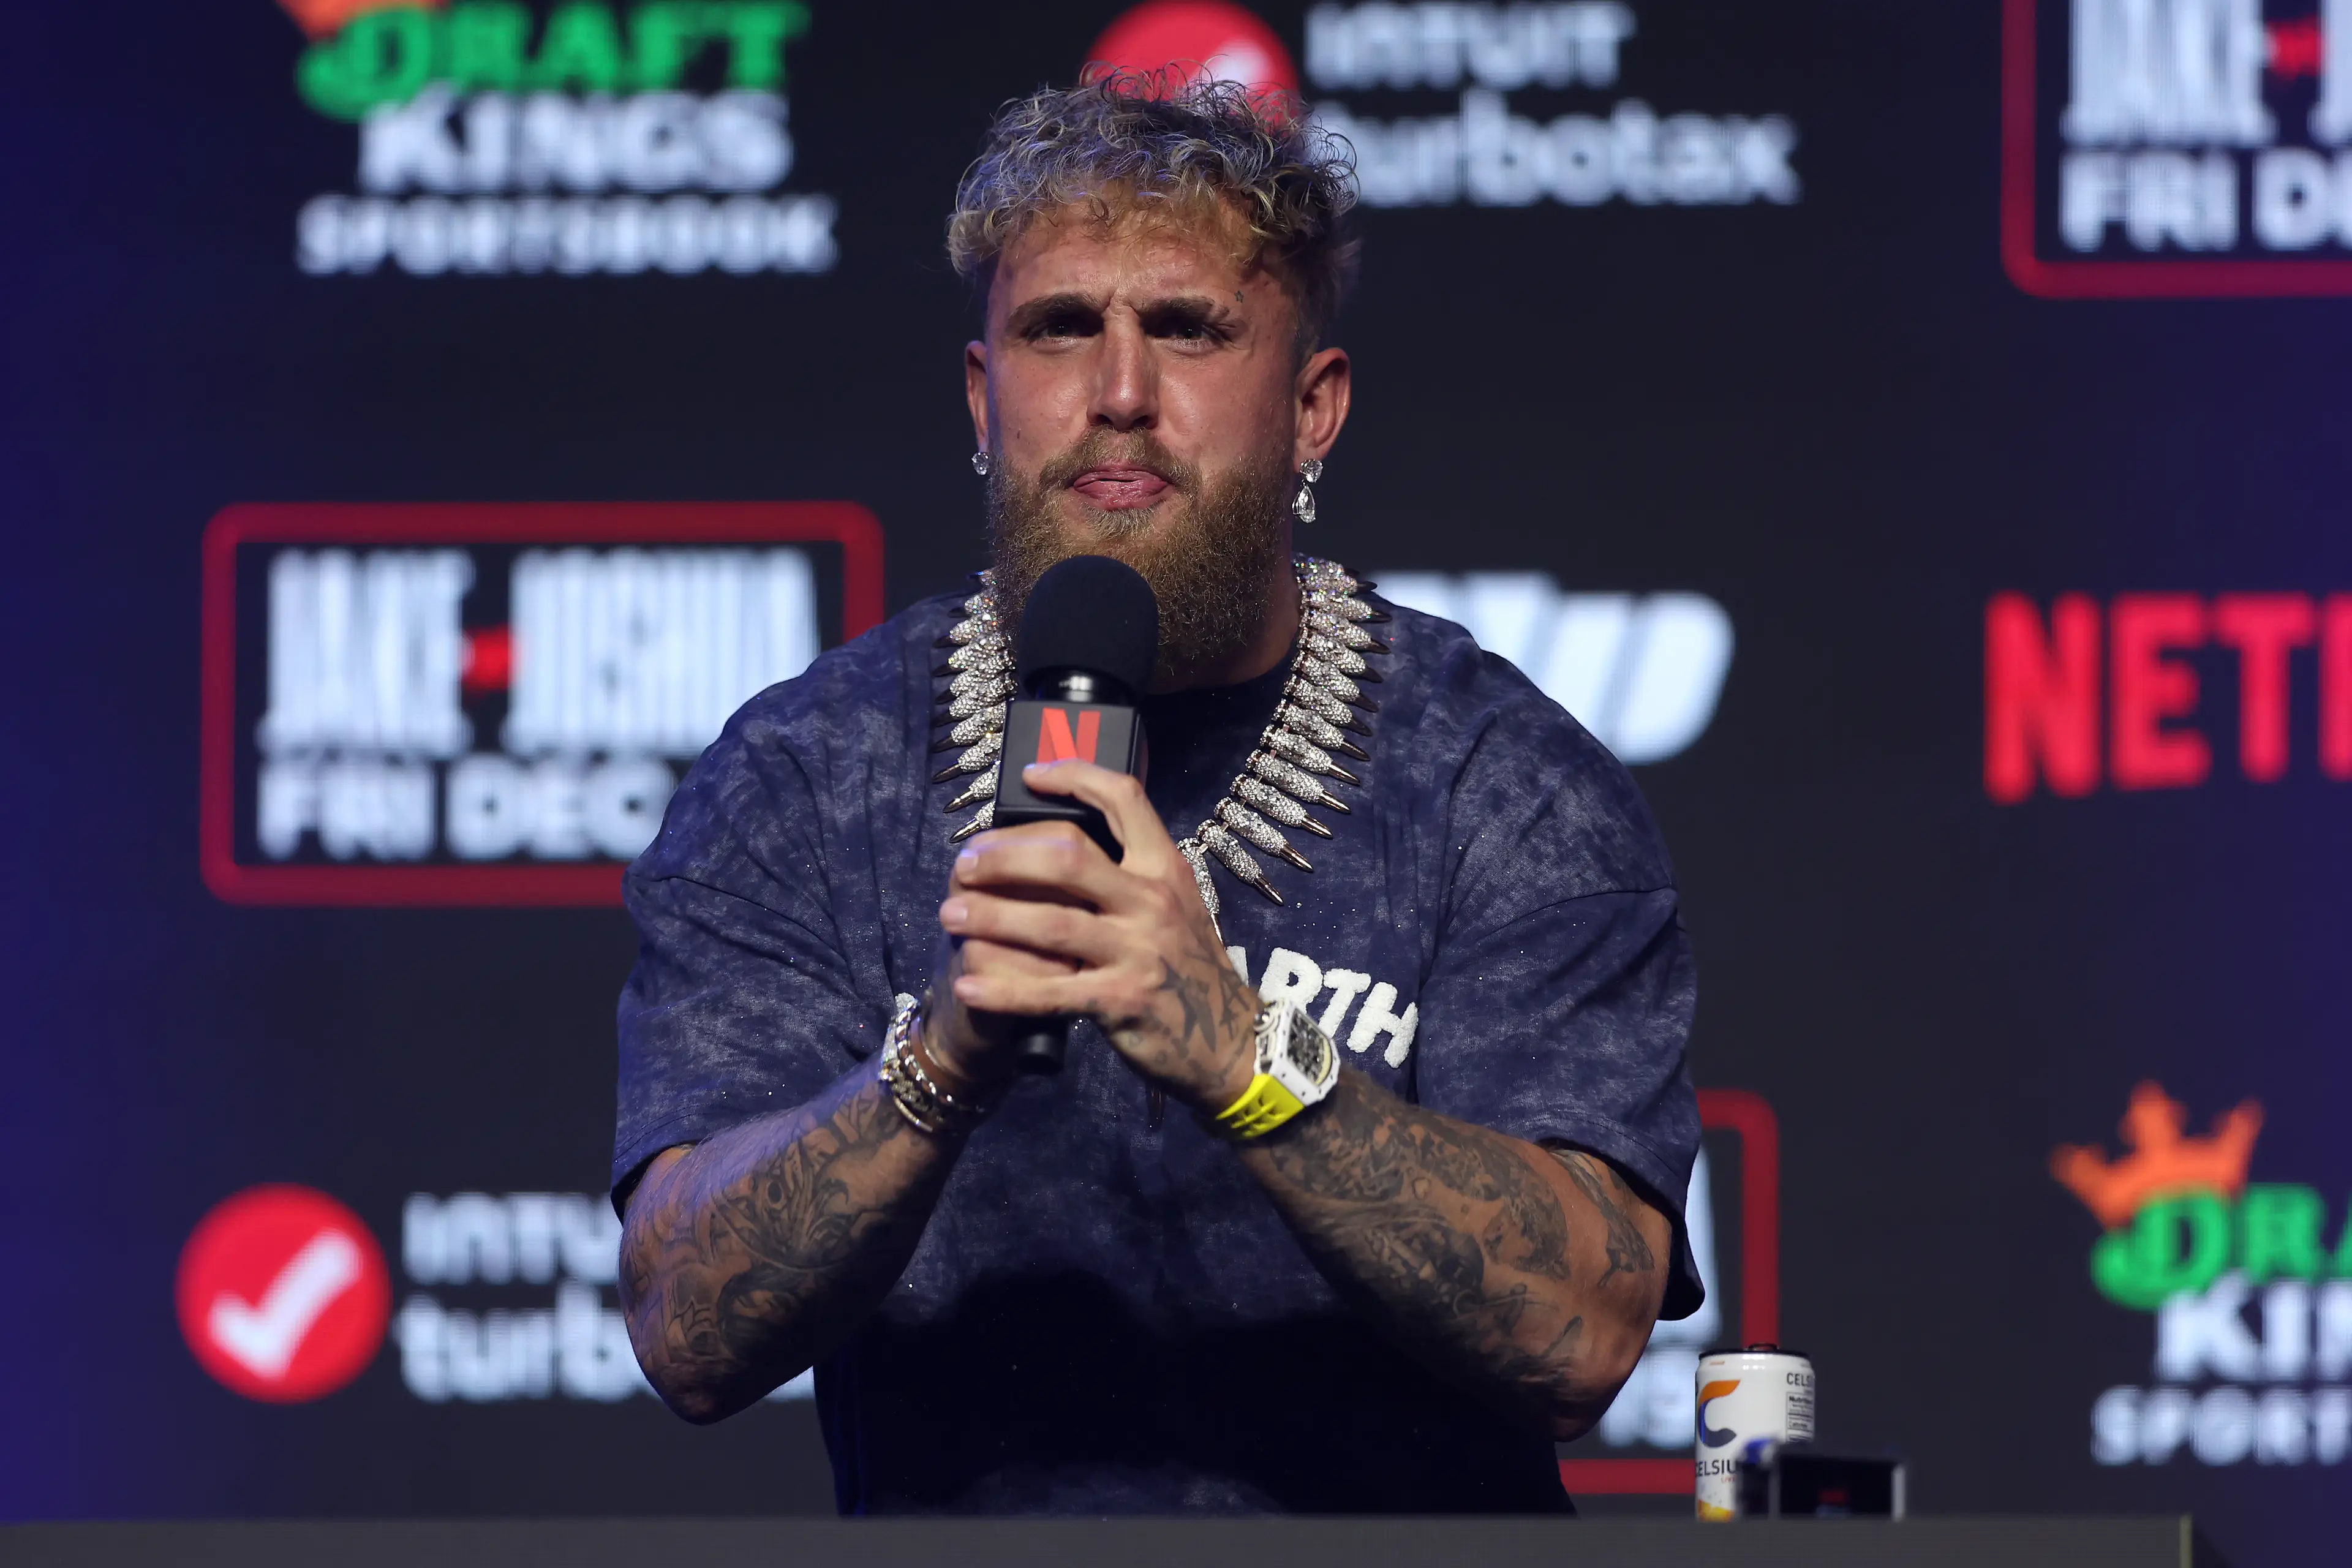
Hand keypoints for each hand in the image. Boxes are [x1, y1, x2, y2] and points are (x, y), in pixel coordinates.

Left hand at [932, 761, 1260, 1112]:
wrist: (1230, 1040)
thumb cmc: (1189, 967)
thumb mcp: (1176, 905)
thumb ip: (1131, 874)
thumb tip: (1065, 841)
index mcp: (1165, 868)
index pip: (1123, 800)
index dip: (1074, 776)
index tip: (1030, 775)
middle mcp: (1152, 902)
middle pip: (1068, 858)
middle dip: (1005, 856)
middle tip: (965, 863)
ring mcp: (1138, 952)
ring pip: (1050, 924)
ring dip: (991, 917)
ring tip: (950, 914)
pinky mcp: (1121, 1002)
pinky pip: (1050, 993)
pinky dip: (1003, 990)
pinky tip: (968, 986)